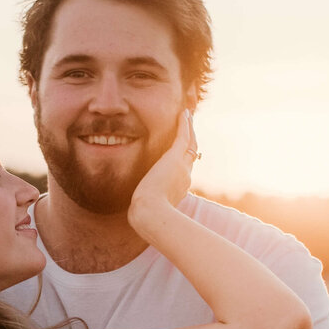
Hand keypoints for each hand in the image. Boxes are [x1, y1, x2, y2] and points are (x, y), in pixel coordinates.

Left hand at [127, 110, 197, 229]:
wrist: (152, 213)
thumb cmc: (147, 215)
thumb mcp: (147, 209)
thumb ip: (146, 205)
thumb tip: (136, 211)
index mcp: (180, 188)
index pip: (184, 169)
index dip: (186, 158)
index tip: (186, 150)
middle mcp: (185, 176)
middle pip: (191, 152)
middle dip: (191, 139)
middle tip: (191, 125)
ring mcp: (182, 166)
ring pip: (190, 142)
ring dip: (189, 128)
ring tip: (188, 115)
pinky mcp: (176, 158)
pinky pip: (183, 136)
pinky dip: (184, 124)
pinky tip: (184, 113)